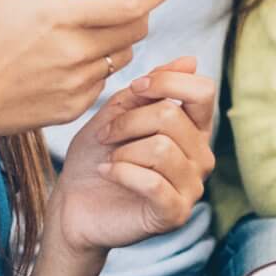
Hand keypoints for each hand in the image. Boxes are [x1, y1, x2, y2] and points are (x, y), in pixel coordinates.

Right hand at [0, 0, 170, 139]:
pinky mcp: (71, 110)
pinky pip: (101, 83)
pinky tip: (74, 57)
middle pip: (136, 31)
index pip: (131, 3)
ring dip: (120, 40)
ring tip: (99, 27)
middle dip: (143, 12)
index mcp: (58, 18)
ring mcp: (75, 86)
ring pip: (121, 58)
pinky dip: (97, 66)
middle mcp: (74, 54)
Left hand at [49, 58, 215, 254]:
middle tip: (106, 134)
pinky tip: (108, 173)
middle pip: (172, 117)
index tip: (135, 89)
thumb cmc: (96, 157)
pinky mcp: (174, 214)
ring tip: (109, 160)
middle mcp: (201, 157)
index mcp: (193, 130)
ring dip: (123, 151)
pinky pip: (153, 183)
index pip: (203, 91)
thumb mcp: (118, 113)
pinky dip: (121, 173)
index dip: (167, 82)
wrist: (73, 204)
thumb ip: (151, 89)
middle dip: (128, 121)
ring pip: (162, 148)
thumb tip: (191, 61)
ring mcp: (191, 187)